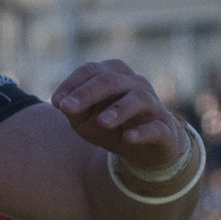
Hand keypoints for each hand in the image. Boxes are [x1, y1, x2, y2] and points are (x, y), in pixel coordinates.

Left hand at [48, 59, 183, 165]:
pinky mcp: (164, 128)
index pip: (92, 70)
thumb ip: (72, 110)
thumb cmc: (109, 128)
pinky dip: (142, 132)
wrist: (144, 149)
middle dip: (87, 93)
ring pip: (138, 99)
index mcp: (114, 76)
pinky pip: (156, 127)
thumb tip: (61, 103)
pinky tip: (128, 137)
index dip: (73, 83)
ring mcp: (152, 105)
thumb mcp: (84, 120)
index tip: (55, 101)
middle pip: (111, 81)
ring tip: (102, 122)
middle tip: (67, 108)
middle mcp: (135, 85)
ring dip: (119, 109)